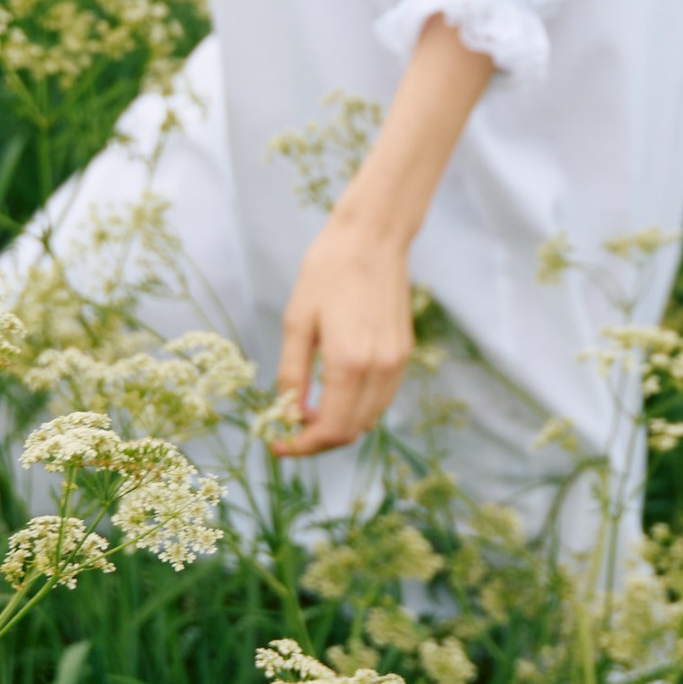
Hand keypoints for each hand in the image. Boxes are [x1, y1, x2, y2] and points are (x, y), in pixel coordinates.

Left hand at [273, 209, 414, 456]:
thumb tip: (290, 413)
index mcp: (349, 364)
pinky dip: (357, 407)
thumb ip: (293, 373)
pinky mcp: (404, 352)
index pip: (329, 430)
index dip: (302, 446)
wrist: (374, 237)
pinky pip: (382, 397)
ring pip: (369, 418)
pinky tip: (334, 392)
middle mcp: (380, 370)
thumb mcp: (297, 321)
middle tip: (289, 430)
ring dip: (339, 425)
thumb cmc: (328, 271)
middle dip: (318, 440)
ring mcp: (397, 363)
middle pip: (351, 431)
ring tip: (308, 412)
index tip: (278, 444)